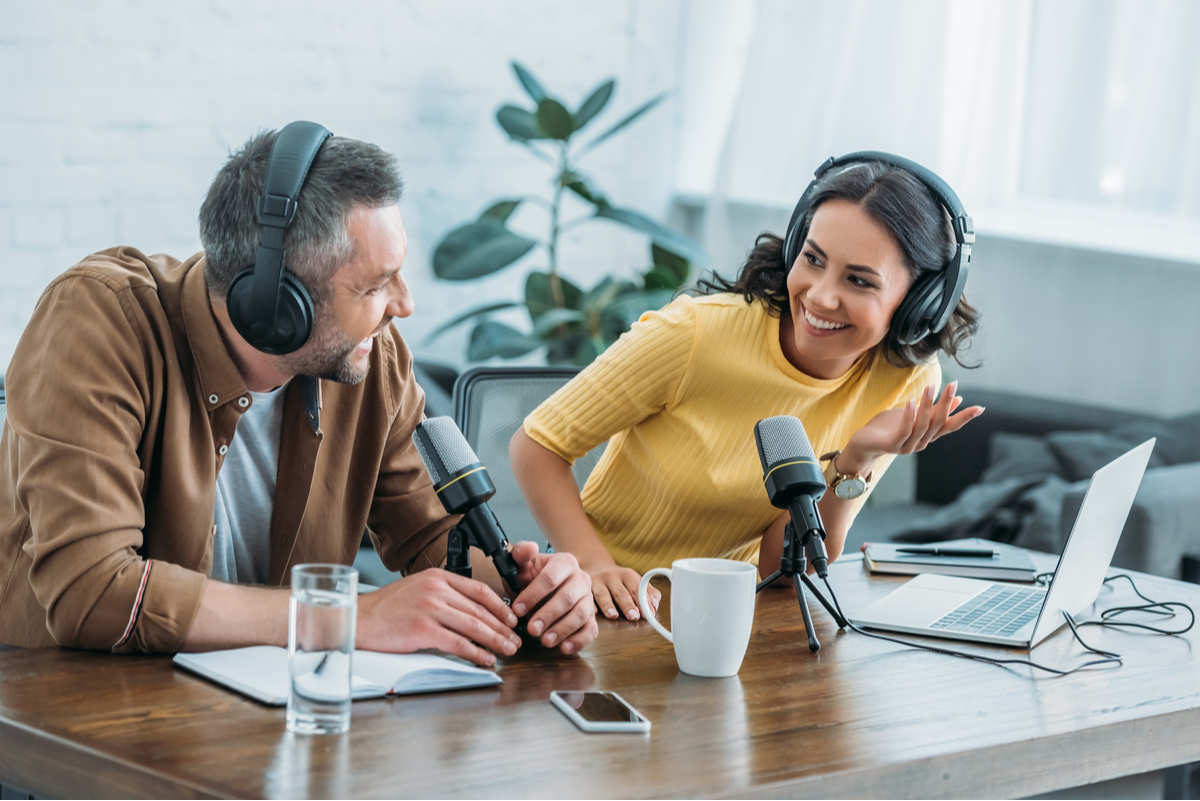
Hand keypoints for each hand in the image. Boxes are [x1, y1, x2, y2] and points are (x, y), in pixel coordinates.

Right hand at [356, 570, 520, 666]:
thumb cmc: (385, 608)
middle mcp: (436, 590)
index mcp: (437, 577)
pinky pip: (458, 643)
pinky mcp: (423, 630)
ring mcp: (430, 608)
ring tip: (507, 650)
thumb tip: (469, 613)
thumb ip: (442, 595)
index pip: (479, 590)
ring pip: (473, 626)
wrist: (359, 619)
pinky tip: (486, 659)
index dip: (500, 606)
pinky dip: (476, 653)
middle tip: (515, 639)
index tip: (511, 619)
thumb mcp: (417, 589)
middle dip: (502, 627)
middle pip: (480, 610)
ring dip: (495, 640)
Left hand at [508, 542, 598, 654]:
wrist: (543, 588)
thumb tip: (529, 548)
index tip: (517, 609)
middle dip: (548, 615)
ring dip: (563, 629)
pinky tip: (564, 647)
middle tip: (531, 629)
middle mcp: (581, 579)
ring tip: (545, 641)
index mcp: (565, 562)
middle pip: (567, 598)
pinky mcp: (592, 618)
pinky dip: (579, 640)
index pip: (550, 578)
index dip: (533, 594)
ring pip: (581, 614)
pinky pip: (591, 630)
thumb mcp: (522, 564)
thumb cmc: (532, 577)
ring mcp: (588, 599)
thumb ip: (521, 553)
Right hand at [586, 563, 659, 622]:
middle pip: (621, 592)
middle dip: (628, 604)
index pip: (637, 588)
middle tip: (634, 616)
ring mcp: (597, 582)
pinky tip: (593, 613)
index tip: (648, 613)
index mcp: (627, 575)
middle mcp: (611, 576)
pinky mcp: (585, 588)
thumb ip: (647, 592)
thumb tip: (655, 606)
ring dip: (608, 605)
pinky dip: (590, 605)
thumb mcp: (634, 580)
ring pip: (602, 594)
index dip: (643, 601)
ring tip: (614, 615)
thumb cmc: (618, 579)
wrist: (594, 566)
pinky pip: (587, 597)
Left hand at [843, 381, 983, 471]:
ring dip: (927, 406)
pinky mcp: (892, 445)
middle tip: (953, 384)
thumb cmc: (889, 427)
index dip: (964, 417)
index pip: (950, 426)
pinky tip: (912, 401)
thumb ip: (933, 409)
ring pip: (922, 426)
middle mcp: (921, 443)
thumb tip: (958, 398)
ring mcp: (907, 446)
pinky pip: (904, 431)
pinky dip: (909, 416)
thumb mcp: (913, 414)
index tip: (980, 407)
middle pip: (938, 423)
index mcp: (927, 435)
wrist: (864, 444)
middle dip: (946, 403)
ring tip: (930, 387)